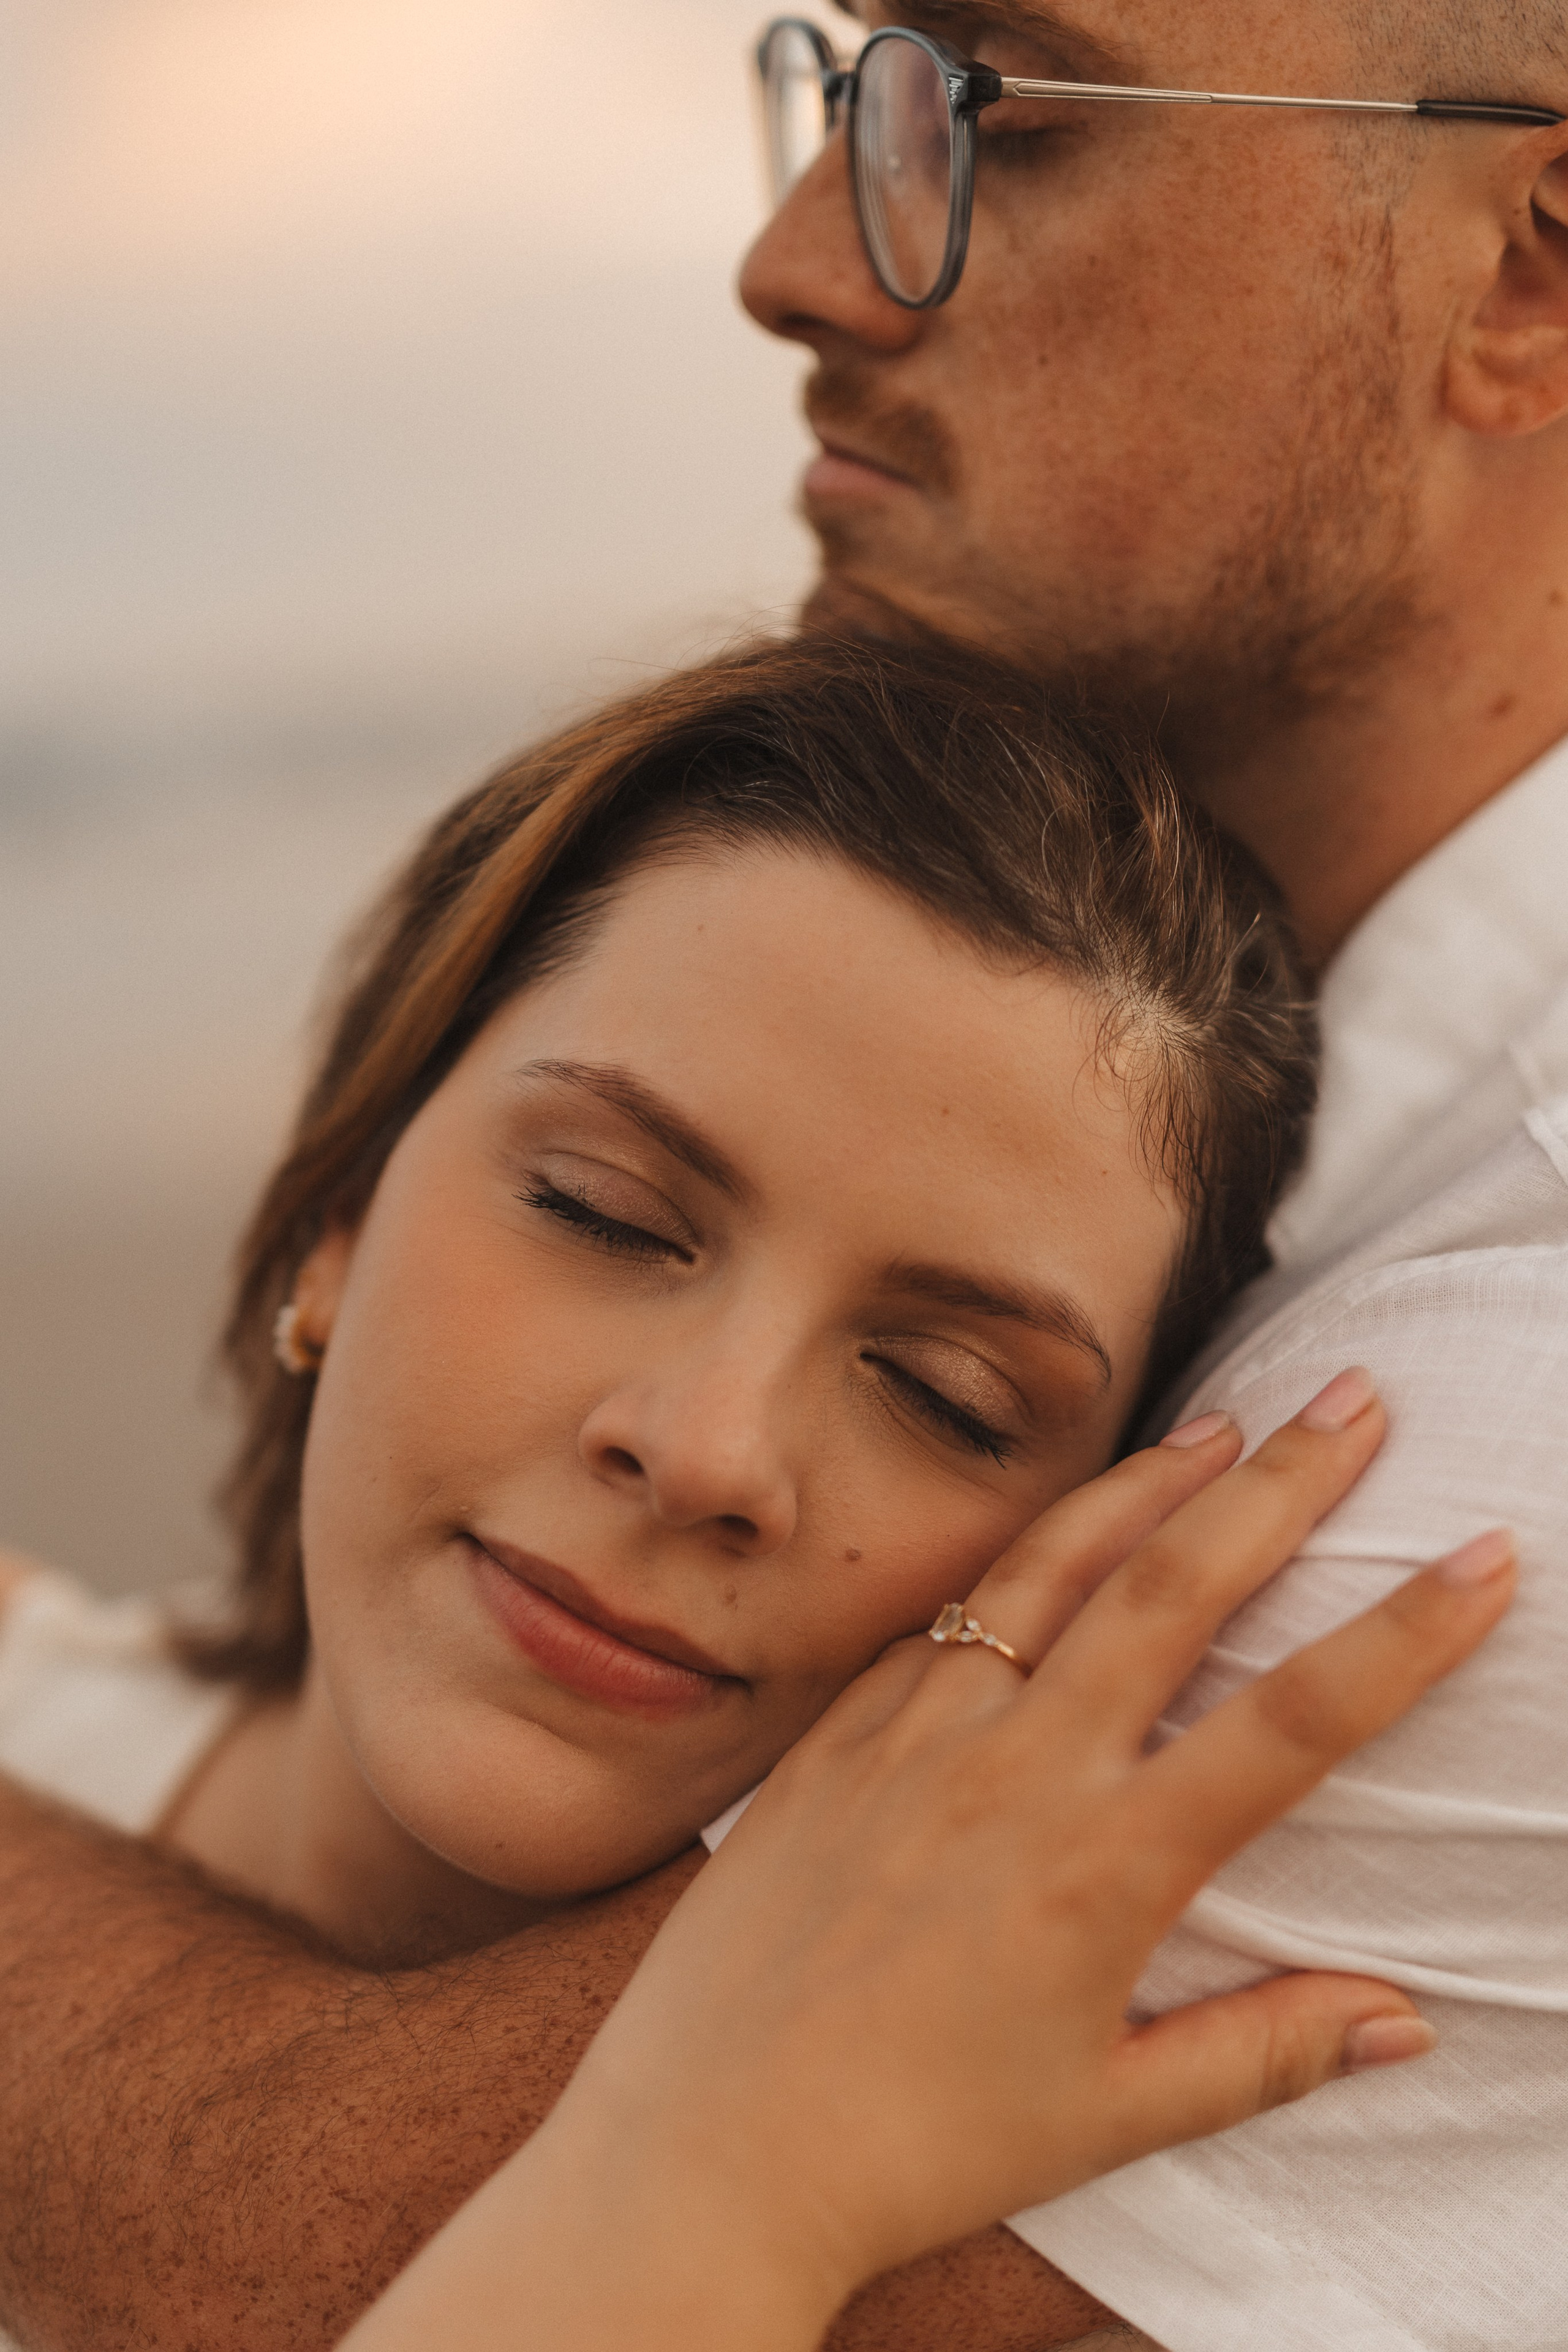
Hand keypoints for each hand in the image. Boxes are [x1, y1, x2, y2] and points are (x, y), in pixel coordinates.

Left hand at [341, 1372, 1514, 2351]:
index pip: (1291, 1724)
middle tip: (1354, 1402)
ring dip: (1149, 1484)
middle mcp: (1017, 1774)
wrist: (707, 2145)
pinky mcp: (838, 1732)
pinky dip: (1016, 1553)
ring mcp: (918, 1737)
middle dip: (1281, 1486)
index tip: (1481, 1557)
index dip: (1402, 1634)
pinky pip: (940, 1618)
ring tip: (1224, 1423)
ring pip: (1051, 1568)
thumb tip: (1406, 2018)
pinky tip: (1060, 1523)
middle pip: (1175, 1590)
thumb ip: (1264, 2053)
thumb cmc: (916, 2146)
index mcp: (1102, 1868)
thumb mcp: (1108, 2115)